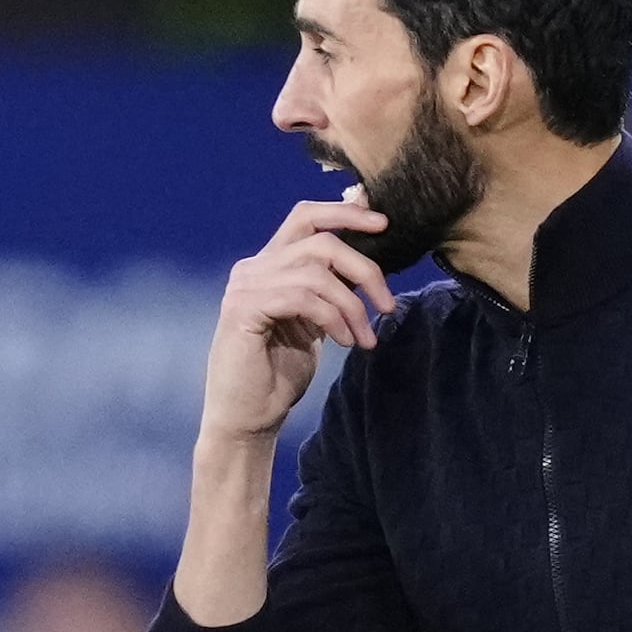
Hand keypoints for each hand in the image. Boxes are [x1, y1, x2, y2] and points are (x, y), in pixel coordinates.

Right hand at [200, 187, 395, 447]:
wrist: (248, 418)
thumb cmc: (280, 374)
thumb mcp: (315, 321)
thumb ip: (331, 287)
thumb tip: (367, 259)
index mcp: (268, 265)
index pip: (306, 217)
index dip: (345, 213)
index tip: (382, 223)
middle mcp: (252, 268)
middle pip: (320, 241)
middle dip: (364, 268)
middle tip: (387, 305)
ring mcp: (245, 287)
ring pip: (316, 271)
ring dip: (352, 305)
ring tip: (365, 338)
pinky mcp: (243, 310)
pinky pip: (302, 298)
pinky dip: (333, 319)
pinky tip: (344, 343)